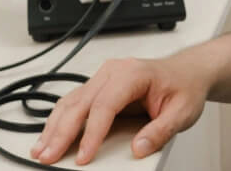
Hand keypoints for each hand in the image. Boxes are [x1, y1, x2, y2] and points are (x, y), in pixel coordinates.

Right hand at [30, 54, 208, 165]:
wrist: (189, 72)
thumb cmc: (185, 87)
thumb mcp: (183, 111)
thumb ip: (161, 131)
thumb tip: (138, 148)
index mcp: (135, 74)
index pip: (106, 104)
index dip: (92, 133)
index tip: (83, 157)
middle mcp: (116, 71)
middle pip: (82, 103)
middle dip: (62, 132)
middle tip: (48, 157)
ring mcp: (106, 77)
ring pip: (72, 101)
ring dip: (54, 127)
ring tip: (41, 151)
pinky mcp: (100, 86)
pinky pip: (74, 102)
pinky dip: (59, 119)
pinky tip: (50, 135)